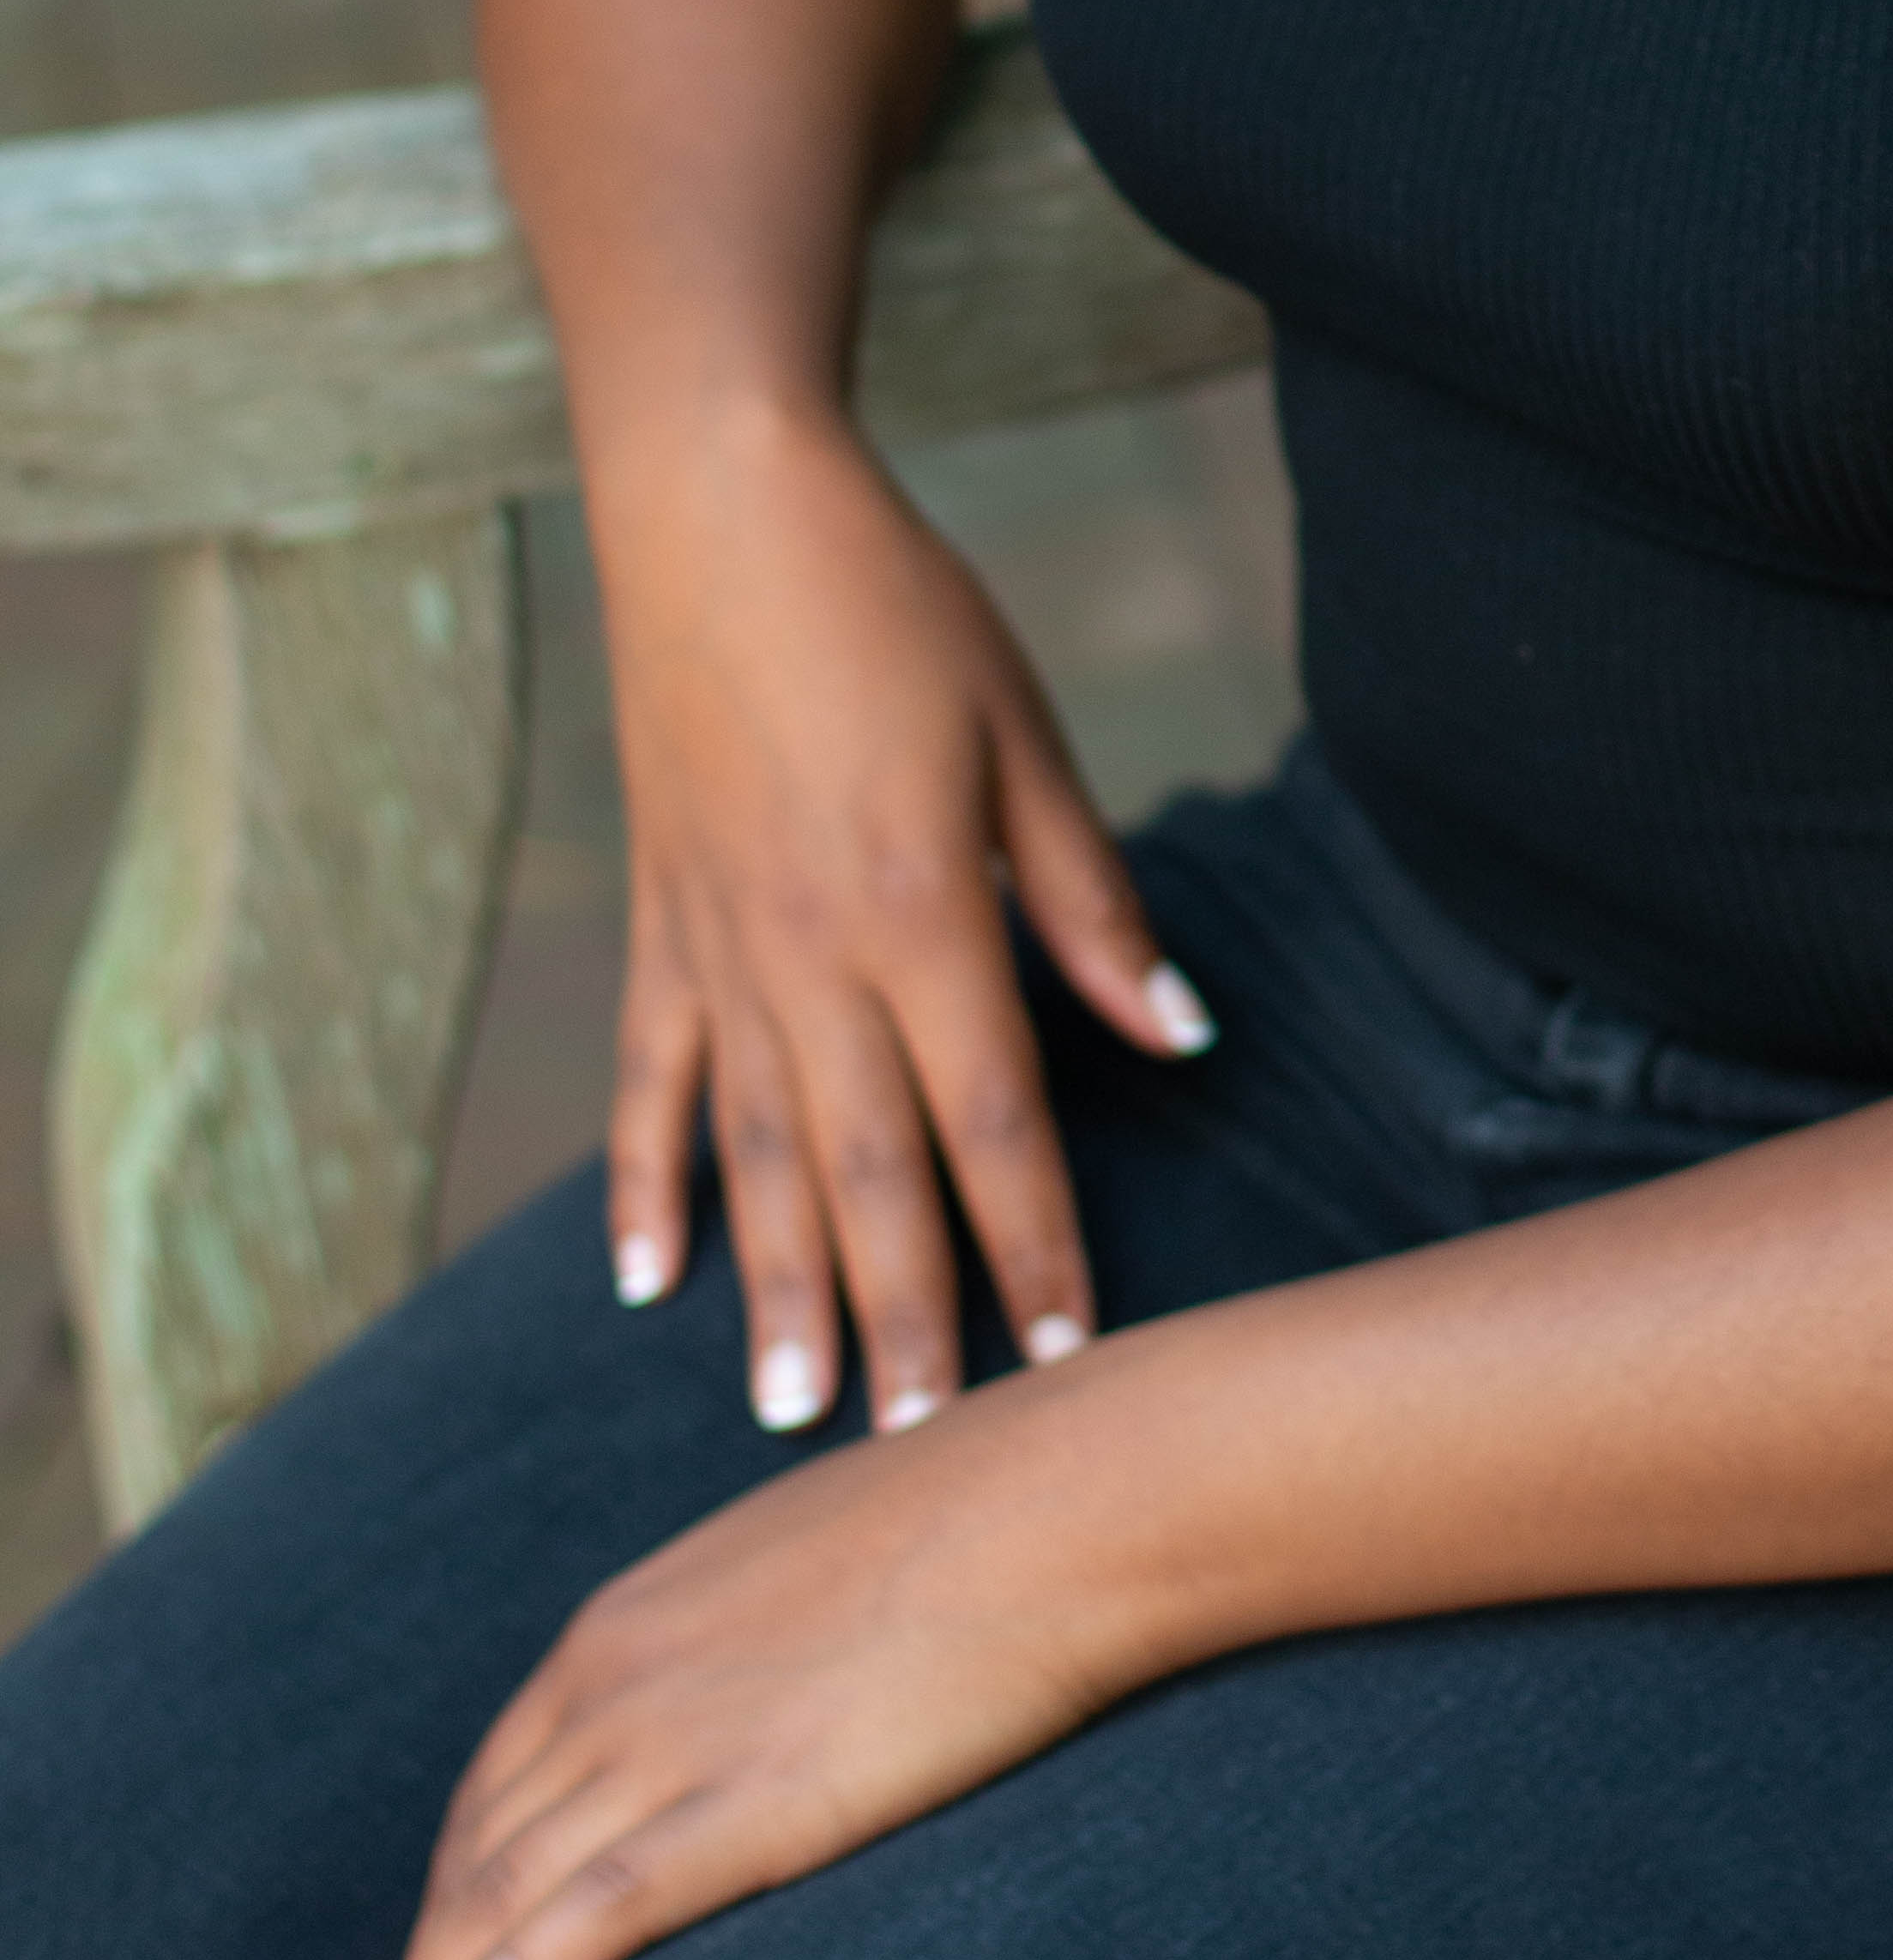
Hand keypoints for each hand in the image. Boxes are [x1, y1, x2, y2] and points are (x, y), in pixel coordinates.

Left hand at [292, 1376, 1137, 1959]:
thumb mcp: (809, 1570)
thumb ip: (747, 1640)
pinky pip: (593, 1915)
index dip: (447, 1895)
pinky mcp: (748, 1803)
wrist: (1062, 1498)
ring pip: (507, 1900)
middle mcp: (619, 1681)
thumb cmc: (973, 1521)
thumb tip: (761, 1695)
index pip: (498, 1789)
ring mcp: (676, 1741)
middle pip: (478, 1860)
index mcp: (630, 1624)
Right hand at [596, 411, 1214, 1432]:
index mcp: (919, 913)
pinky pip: (649, 1081)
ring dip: (776, 1289)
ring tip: (788, 1415)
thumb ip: (1088, 904)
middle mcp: (809, 956)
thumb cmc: (895, 605)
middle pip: (868, 1174)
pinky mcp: (657, 921)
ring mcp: (718, 947)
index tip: (1071, 1358)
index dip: (1036, 1243)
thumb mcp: (1020, 737)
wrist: (722, 509)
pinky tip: (647, 1277)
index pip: (994, 1121)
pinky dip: (646, 1183)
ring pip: (757, 1156)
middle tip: (925, 1450)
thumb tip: (1179, 1036)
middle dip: (903, 1318)